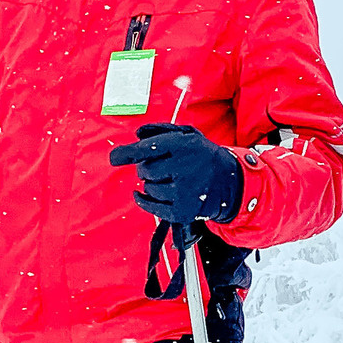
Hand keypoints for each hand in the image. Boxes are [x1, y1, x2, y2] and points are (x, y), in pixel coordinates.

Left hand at [107, 123, 242, 226]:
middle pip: (145, 170)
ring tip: (166, 180)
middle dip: (145, 169)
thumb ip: (160, 131)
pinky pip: (152, 207)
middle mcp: (183, 167)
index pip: (147, 148)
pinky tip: (147, 195)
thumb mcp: (187, 135)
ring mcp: (183, 191)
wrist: (229, 181)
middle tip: (158, 168)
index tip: (114, 158)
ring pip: (149, 188)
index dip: (127, 153)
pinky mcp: (182, 210)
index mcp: (182, 145)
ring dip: (151, 184)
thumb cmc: (201, 155)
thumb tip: (136, 134)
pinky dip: (145, 201)